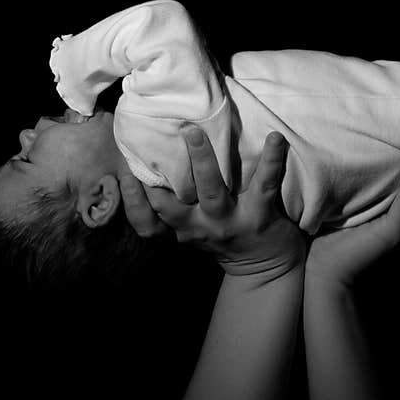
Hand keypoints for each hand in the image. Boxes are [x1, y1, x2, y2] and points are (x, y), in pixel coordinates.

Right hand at [121, 126, 304, 276]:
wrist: (266, 267)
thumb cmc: (223, 237)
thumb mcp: (192, 230)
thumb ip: (173, 207)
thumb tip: (148, 165)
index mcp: (182, 231)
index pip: (148, 224)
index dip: (133, 203)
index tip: (124, 175)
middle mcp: (202, 228)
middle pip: (172, 206)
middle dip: (161, 177)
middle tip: (155, 142)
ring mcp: (231, 222)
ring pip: (211, 191)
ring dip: (202, 160)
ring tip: (195, 132)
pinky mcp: (260, 216)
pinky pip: (265, 184)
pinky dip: (272, 160)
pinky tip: (276, 138)